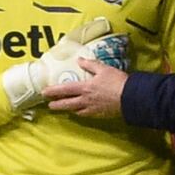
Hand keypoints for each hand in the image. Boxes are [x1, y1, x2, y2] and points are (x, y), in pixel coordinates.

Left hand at [2, 18, 128, 110]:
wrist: (130, 97)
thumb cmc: (117, 81)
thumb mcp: (103, 69)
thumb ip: (90, 65)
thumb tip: (79, 60)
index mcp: (85, 88)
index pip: (65, 90)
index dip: (53, 91)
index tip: (44, 92)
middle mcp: (85, 100)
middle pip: (67, 104)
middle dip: (57, 105)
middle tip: (49, 105)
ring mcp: (92, 109)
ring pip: (75, 111)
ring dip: (68, 109)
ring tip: (63, 108)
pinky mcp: (99, 114)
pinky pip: (86, 114)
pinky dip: (80, 113)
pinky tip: (80, 112)